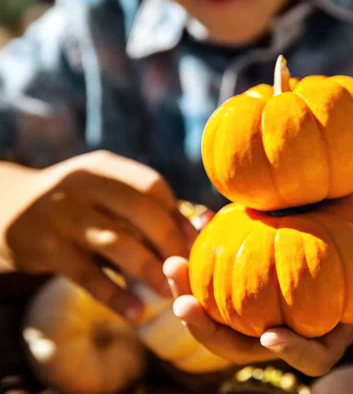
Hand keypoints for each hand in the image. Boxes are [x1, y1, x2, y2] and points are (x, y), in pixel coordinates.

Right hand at [0, 151, 194, 320]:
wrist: (7, 210)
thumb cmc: (76, 206)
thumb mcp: (104, 193)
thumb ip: (147, 208)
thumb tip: (205, 225)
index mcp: (103, 168)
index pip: (152, 186)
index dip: (178, 215)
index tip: (196, 241)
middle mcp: (82, 185)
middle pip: (142, 212)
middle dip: (170, 243)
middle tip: (186, 270)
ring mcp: (62, 216)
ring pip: (118, 243)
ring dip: (149, 271)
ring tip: (169, 294)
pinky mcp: (45, 248)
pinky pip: (87, 276)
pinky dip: (114, 296)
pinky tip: (136, 313)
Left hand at [164, 206, 352, 375]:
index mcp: (331, 332)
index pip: (311, 357)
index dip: (290, 353)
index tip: (269, 337)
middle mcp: (295, 325)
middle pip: (247, 346)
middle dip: (213, 334)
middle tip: (186, 305)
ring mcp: (271, 305)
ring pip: (224, 317)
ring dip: (193, 296)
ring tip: (172, 266)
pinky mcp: (256, 280)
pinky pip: (225, 277)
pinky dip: (207, 258)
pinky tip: (197, 227)